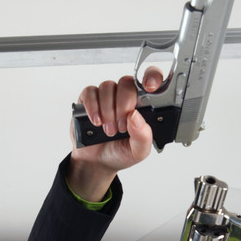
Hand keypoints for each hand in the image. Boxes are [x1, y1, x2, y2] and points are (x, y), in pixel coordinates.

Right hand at [67, 67, 162, 201]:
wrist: (97, 162)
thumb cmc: (121, 153)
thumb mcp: (139, 151)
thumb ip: (143, 136)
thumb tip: (136, 116)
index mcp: (142, 106)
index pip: (150, 81)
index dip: (152, 77)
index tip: (151, 86)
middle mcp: (125, 97)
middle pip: (126, 83)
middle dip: (124, 106)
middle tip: (122, 127)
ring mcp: (107, 97)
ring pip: (108, 86)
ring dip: (108, 110)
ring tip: (109, 130)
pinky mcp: (88, 100)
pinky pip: (90, 92)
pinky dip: (93, 107)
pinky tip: (96, 121)